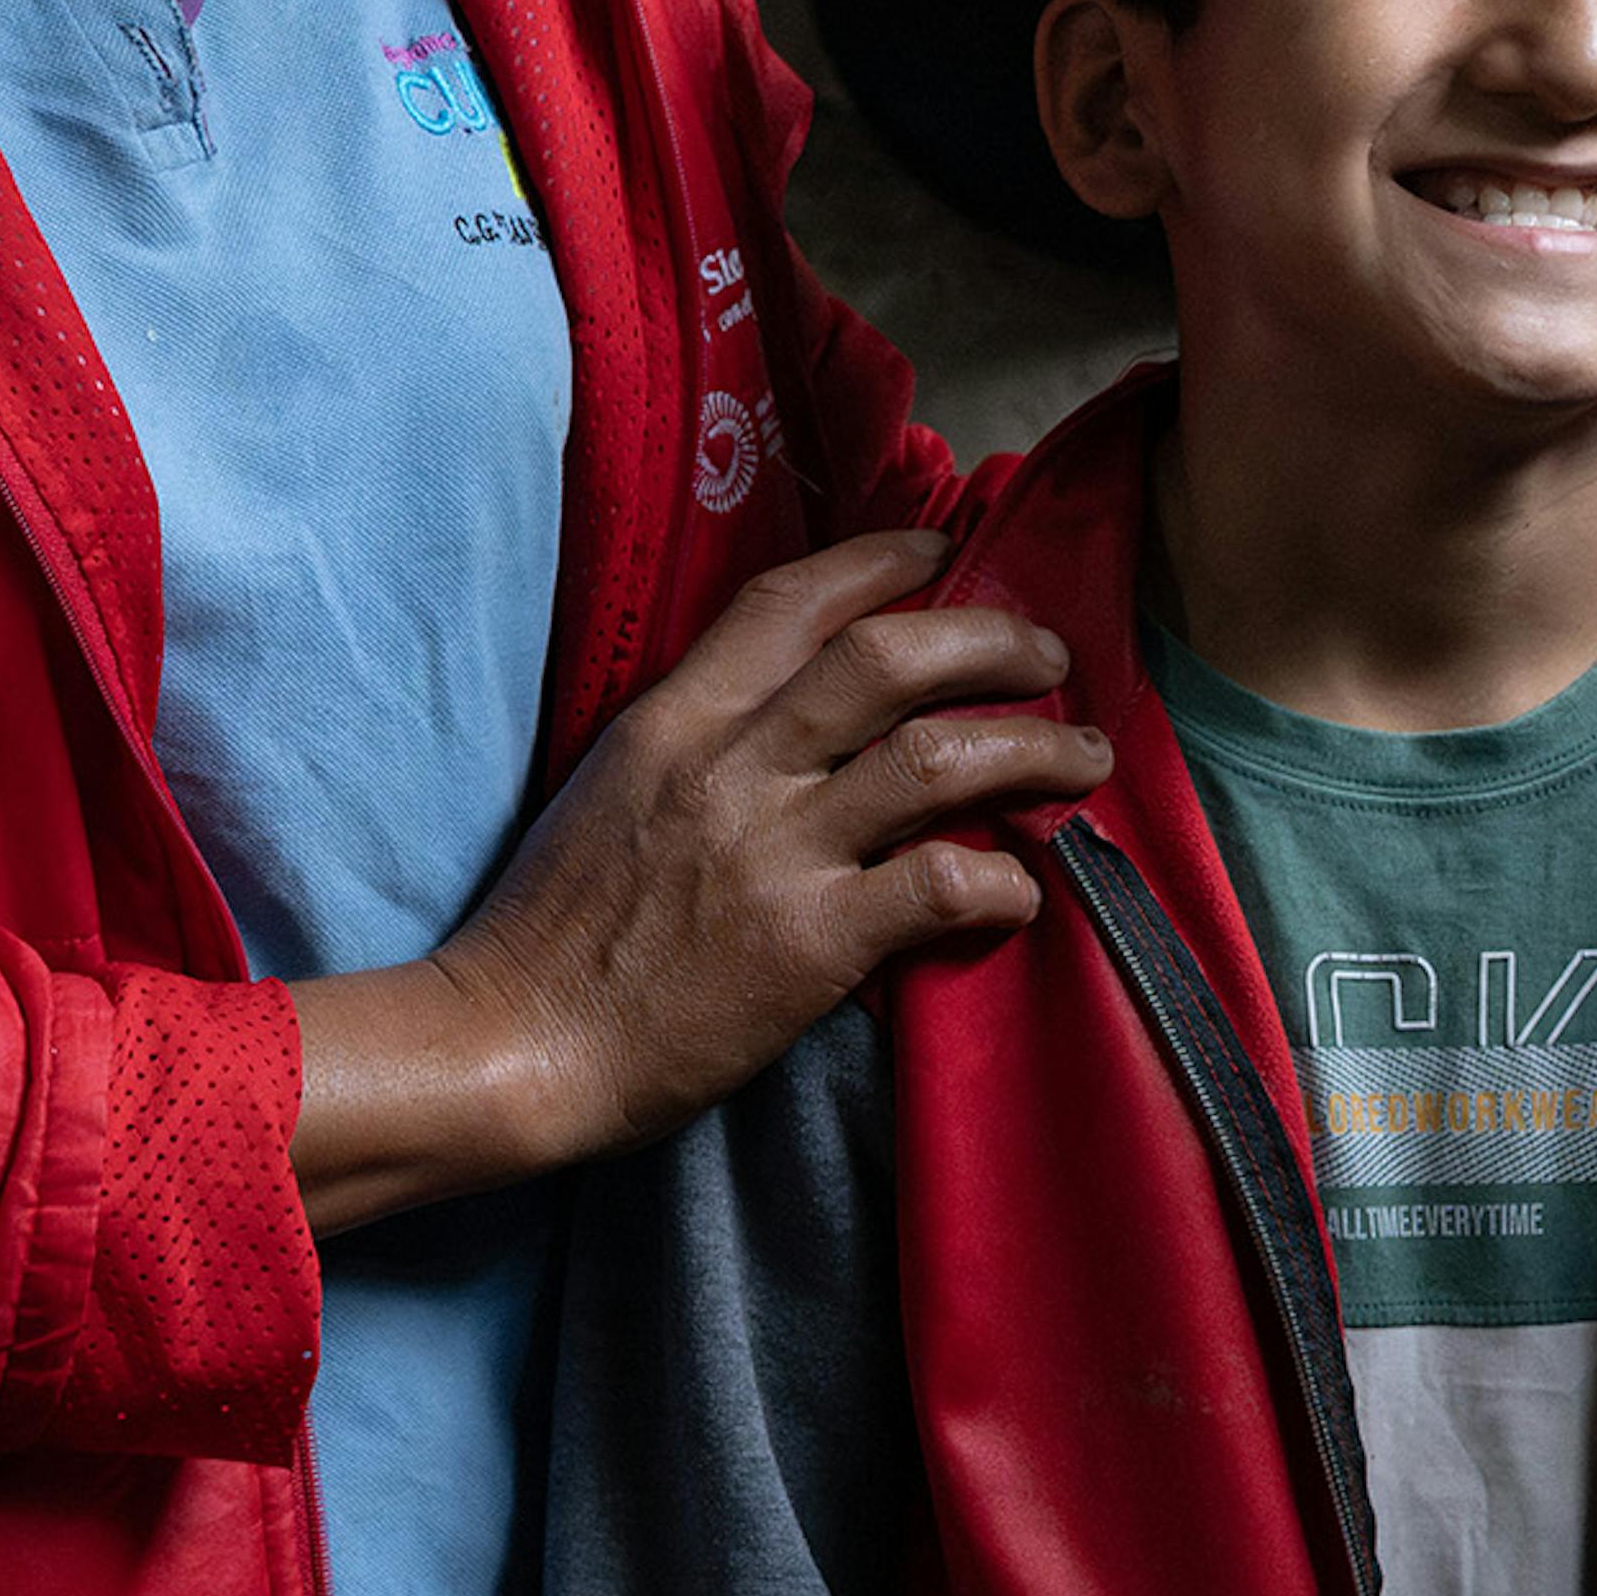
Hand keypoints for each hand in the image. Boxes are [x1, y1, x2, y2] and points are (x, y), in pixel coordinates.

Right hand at [283, 532, 1103, 1230]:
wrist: (513, 1043)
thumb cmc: (555, 928)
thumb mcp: (610, 788)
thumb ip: (696, 741)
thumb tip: (789, 714)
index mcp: (673, 721)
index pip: (788, 603)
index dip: (879, 562)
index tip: (943, 552)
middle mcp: (730, 768)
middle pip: (889, 660)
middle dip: (991, 641)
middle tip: (1049, 657)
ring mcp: (773, 853)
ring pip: (937, 760)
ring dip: (1031, 750)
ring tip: (1082, 758)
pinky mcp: (809, 945)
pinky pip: (937, 885)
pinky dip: (999, 880)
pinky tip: (1020, 892)